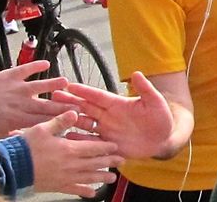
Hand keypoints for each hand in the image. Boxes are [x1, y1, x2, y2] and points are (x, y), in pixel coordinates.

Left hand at [0, 60, 77, 135]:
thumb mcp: (0, 136)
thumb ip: (16, 138)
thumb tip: (29, 146)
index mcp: (21, 120)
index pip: (46, 121)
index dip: (61, 120)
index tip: (75, 119)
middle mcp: (23, 104)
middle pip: (48, 105)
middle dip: (64, 105)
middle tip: (80, 104)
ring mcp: (17, 89)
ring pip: (39, 86)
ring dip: (53, 84)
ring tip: (66, 82)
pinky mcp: (9, 75)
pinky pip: (25, 69)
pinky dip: (35, 65)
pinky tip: (45, 63)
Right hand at [22, 111, 123, 197]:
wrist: (15, 166)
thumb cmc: (27, 146)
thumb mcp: (43, 128)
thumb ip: (60, 121)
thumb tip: (75, 112)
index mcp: (69, 149)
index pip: (93, 147)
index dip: (106, 147)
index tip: (115, 146)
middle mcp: (71, 164)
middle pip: (95, 163)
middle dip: (109, 161)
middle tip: (120, 161)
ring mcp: (66, 177)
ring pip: (89, 177)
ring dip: (102, 176)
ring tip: (112, 177)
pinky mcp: (58, 186)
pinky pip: (75, 189)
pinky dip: (85, 191)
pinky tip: (92, 193)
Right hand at [53, 71, 175, 158]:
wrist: (163, 140)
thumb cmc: (160, 119)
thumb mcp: (155, 103)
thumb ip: (145, 90)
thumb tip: (137, 73)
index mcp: (116, 104)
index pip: (97, 95)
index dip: (84, 91)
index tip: (69, 85)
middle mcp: (108, 115)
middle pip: (85, 107)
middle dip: (70, 102)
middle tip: (53, 96)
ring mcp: (106, 130)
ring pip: (84, 123)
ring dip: (71, 119)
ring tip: (54, 116)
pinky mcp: (108, 143)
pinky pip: (91, 142)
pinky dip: (80, 140)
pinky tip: (67, 138)